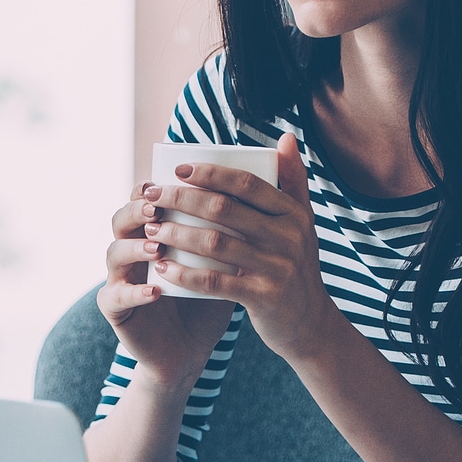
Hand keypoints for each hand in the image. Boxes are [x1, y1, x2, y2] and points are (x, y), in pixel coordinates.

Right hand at [100, 182, 237, 389]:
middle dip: (137, 210)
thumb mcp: (227, 260)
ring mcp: (120, 280)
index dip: (155, 187)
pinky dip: (135, 292)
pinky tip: (156, 291)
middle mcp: (131, 251)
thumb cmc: (210, 300)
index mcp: (154, 233)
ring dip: (134, 248)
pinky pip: (117, 297)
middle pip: (121, 219)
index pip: (144, 200)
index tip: (178, 178)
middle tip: (158, 207)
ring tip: (157, 247)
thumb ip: (238, 228)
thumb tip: (269, 189)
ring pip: (113, 253)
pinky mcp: (117, 311)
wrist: (192, 350)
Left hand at [143, 135, 334, 364]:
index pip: (246, 183)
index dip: (210, 173)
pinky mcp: (263, 298)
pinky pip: (215, 281)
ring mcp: (277, 268)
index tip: (178, 169)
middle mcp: (288, 237)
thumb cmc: (296, 267)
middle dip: (181, 199)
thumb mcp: (302, 224)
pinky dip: (185, 274)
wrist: (310, 324)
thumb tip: (287, 137)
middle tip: (151, 197)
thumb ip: (294, 181)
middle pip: (224, 209)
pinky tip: (162, 267)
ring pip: (215, 243)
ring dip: (177, 234)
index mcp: (293, 213)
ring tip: (151, 229)